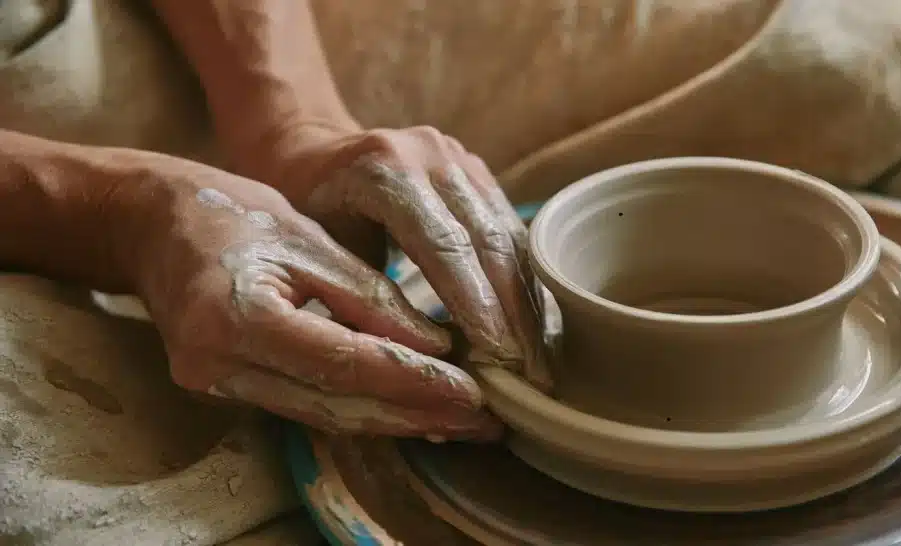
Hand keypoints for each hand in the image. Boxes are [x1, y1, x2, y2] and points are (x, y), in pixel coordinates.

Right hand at [121, 153, 501, 439]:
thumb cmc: (228, 213)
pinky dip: (364, 410)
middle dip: (418, 415)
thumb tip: (435, 346)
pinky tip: (411, 413)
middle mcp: (219, 363)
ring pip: (328, 416)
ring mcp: (216, 384)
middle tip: (485, 421)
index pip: (345, 362)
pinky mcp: (227, 389)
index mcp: (237, 314)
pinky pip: (309, 407)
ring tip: (461, 423)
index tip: (474, 392)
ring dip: (399, 422)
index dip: (415, 381)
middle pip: (339, 405)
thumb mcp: (306, 241)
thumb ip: (367, 297)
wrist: (152, 224)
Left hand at [267, 125, 552, 389]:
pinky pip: (515, 234)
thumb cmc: (310, 213)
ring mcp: (461, 161)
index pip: (442, 243)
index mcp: (383, 171)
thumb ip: (361, 303)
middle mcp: (430, 156)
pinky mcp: (482, 175)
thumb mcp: (321, 254)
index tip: (496, 356)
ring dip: (530, 305)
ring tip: (540, 362)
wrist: (315, 155)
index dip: (473, 301)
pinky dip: (528, 286)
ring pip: (511, 238)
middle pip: (487, 240)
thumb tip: (407, 377)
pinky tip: (539, 331)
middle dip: (513, 313)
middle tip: (528, 373)